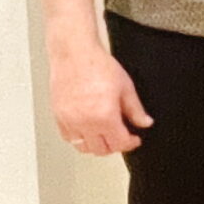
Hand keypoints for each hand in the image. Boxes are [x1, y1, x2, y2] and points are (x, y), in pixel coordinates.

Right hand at [48, 41, 151, 155]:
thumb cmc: (97, 65)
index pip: (119, 143)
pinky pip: (68, 137)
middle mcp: (85, 122)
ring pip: (83, 147)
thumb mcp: (125, 87)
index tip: (134, 139)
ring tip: (104, 135)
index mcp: (104, 116)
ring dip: (95, 145)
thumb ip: (136, 109)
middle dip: (114, 146)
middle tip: (121, 137)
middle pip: (101, 149)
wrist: (75, 54)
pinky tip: (87, 130)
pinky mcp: (58, 116)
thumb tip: (145, 122)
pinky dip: (79, 138)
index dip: (130, 143)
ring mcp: (69, 121)